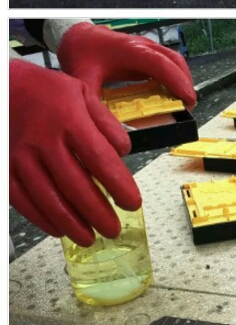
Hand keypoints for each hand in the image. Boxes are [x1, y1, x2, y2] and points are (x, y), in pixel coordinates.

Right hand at [9, 60, 139, 246]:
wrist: (0, 87)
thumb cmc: (44, 89)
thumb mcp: (81, 92)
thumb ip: (105, 122)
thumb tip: (123, 151)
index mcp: (70, 120)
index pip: (100, 160)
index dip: (118, 186)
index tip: (132, 203)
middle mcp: (44, 141)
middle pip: (76, 186)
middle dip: (98, 213)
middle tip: (114, 228)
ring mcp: (20, 157)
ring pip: (49, 199)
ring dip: (72, 223)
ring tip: (91, 237)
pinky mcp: (4, 168)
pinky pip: (22, 200)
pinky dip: (42, 218)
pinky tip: (58, 229)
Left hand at [57, 23, 195, 107]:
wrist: (76, 37)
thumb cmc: (80, 55)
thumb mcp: (84, 85)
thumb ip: (97, 112)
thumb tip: (116, 139)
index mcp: (130, 50)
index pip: (162, 64)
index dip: (178, 82)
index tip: (188, 101)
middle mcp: (143, 45)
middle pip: (175, 61)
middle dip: (185, 84)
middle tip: (187, 107)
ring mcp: (146, 47)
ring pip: (174, 60)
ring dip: (181, 80)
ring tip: (180, 102)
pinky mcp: (146, 52)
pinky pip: (166, 62)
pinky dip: (172, 77)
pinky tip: (167, 93)